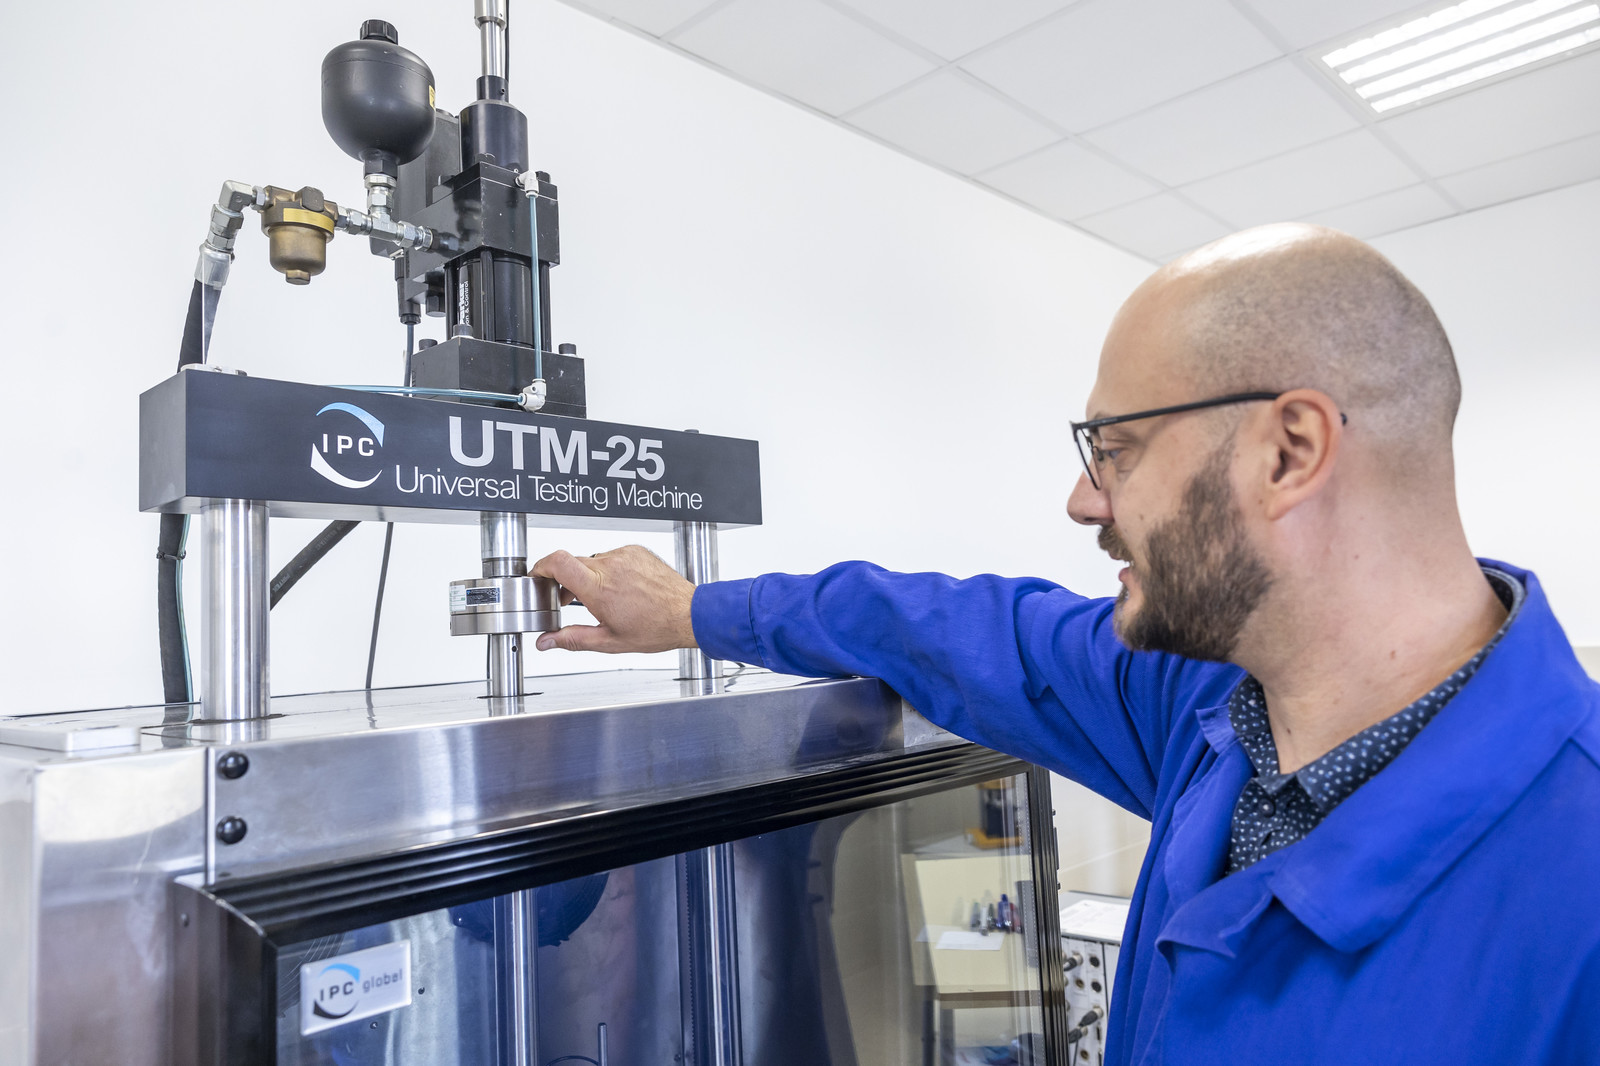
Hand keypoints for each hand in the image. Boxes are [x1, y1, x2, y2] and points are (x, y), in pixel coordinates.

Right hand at [530, 545, 697, 653]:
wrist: (687, 613)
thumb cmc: (656, 627)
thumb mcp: (609, 641)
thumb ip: (572, 639)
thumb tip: (546, 641)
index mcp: (599, 589)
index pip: (557, 562)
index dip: (540, 567)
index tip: (537, 577)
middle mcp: (610, 566)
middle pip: (571, 563)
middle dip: (563, 580)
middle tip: (567, 599)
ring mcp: (624, 556)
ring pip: (591, 560)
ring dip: (588, 577)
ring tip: (601, 598)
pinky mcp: (635, 551)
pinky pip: (611, 556)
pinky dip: (608, 570)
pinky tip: (620, 589)